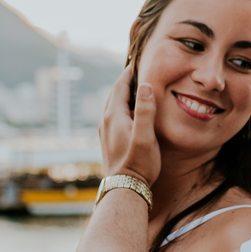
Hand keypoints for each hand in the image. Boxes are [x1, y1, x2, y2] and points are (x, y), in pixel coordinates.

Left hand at [100, 65, 161, 185]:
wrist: (125, 190)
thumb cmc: (138, 164)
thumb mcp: (145, 137)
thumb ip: (146, 111)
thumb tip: (145, 85)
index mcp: (114, 116)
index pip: (120, 86)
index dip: (129, 73)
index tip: (137, 62)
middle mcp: (105, 121)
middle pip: (114, 94)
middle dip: (125, 81)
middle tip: (137, 71)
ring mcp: (104, 132)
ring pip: (112, 105)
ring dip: (122, 94)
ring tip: (135, 88)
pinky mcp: (107, 141)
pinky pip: (112, 116)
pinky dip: (121, 107)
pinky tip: (130, 113)